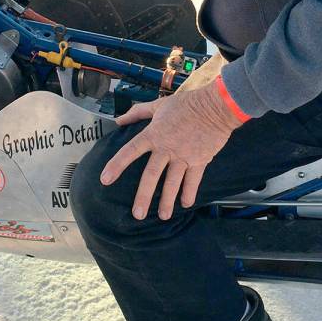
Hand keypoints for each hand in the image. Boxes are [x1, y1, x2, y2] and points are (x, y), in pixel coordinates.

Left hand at [100, 81, 243, 220]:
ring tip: (163, 216)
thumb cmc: (186, 104)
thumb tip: (119, 120)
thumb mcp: (159, 105)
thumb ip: (138, 113)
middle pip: (152, 175)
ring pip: (173, 183)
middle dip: (144, 196)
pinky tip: (185, 204)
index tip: (105, 180)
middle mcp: (167, 148)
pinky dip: (189, 193)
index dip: (117, 165)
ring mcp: (184, 156)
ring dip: (167, 201)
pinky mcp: (200, 160)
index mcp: (154, 134)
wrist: (215, 106)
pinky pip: (193, 180)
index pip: (130, 151)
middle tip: (138, 214)